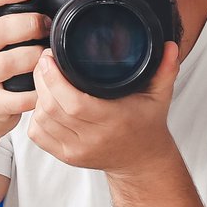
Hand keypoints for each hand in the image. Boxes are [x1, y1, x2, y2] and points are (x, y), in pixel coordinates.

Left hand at [24, 42, 180, 173]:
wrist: (141, 161)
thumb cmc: (147, 124)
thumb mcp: (160, 96)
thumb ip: (166, 69)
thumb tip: (170, 45)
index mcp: (113, 121)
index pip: (74, 102)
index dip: (55, 78)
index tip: (50, 57)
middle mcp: (93, 139)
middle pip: (51, 108)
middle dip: (42, 80)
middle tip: (45, 61)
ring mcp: (76, 151)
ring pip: (41, 120)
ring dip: (38, 96)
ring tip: (45, 78)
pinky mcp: (66, 157)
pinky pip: (38, 135)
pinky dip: (36, 116)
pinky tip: (44, 102)